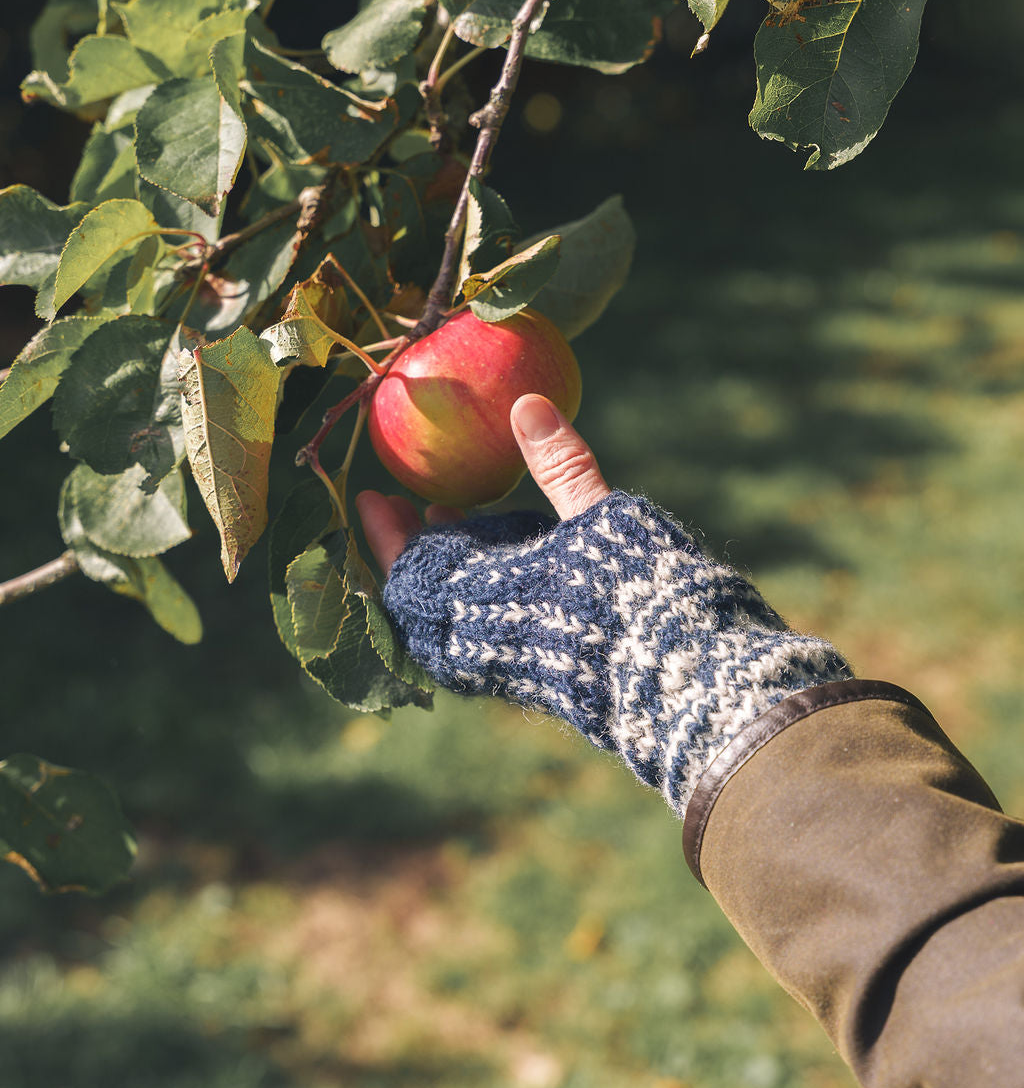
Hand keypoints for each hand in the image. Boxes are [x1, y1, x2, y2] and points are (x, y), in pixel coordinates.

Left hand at [367, 400, 851, 817]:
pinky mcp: (533, 683)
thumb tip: (526, 404)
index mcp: (486, 599)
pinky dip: (470, 601)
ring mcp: (506, 670)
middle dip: (410, 551)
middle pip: (418, 599)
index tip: (373, 495)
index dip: (387, 531)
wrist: (686, 683)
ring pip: (446, 623)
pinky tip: (501, 567)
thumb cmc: (641, 592)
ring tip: (456, 525)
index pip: (409, 566)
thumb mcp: (602, 517)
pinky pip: (475, 641)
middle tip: (412, 507)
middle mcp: (483, 643)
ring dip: (443, 574)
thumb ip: (560, 464)